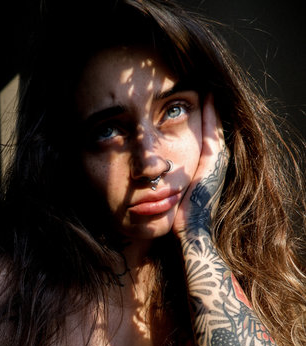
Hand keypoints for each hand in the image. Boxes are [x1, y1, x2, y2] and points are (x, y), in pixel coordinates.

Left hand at [173, 94, 227, 236]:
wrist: (191, 231)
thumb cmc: (180, 218)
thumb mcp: (175, 192)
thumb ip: (171, 178)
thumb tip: (155, 169)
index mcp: (208, 169)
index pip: (206, 136)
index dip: (202, 119)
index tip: (194, 101)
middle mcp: (217, 163)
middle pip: (214, 127)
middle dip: (209, 108)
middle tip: (202, 86)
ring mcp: (218, 161)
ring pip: (216, 126)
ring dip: (211, 106)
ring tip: (205, 86)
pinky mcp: (215, 162)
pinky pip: (213, 131)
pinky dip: (212, 114)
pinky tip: (207, 97)